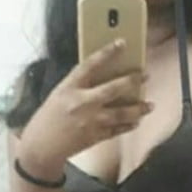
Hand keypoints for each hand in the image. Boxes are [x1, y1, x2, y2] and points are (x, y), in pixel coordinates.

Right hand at [17, 41, 152, 179]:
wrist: (42, 147)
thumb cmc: (47, 119)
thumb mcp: (59, 95)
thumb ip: (78, 86)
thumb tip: (100, 78)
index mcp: (69, 88)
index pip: (90, 65)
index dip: (107, 53)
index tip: (121, 43)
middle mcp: (82, 102)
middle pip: (113, 89)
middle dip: (132, 81)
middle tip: (145, 75)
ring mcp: (91, 121)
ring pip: (121, 113)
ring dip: (138, 109)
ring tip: (149, 105)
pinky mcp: (96, 137)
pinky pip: (118, 130)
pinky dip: (128, 126)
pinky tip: (136, 122)